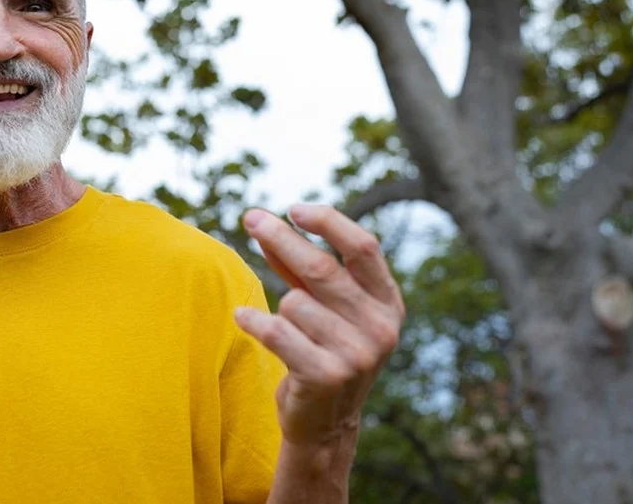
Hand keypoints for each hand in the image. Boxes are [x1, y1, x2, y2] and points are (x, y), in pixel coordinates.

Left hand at [234, 205, 403, 446]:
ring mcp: (357, 355)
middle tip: (250, 217)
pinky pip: (277, 332)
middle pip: (322, 267)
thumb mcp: (322, 306)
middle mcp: (381, 328)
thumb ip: (298, 268)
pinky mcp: (326, 376)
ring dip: (277, 308)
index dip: (329, 222)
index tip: (293, 208)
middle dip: (281, 237)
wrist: (325, 424)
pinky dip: (254, 322)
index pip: (363, 247)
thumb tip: (265, 225)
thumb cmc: (321, 349)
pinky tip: (243, 319)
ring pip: (293, 302)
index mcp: (388, 303)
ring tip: (285, 330)